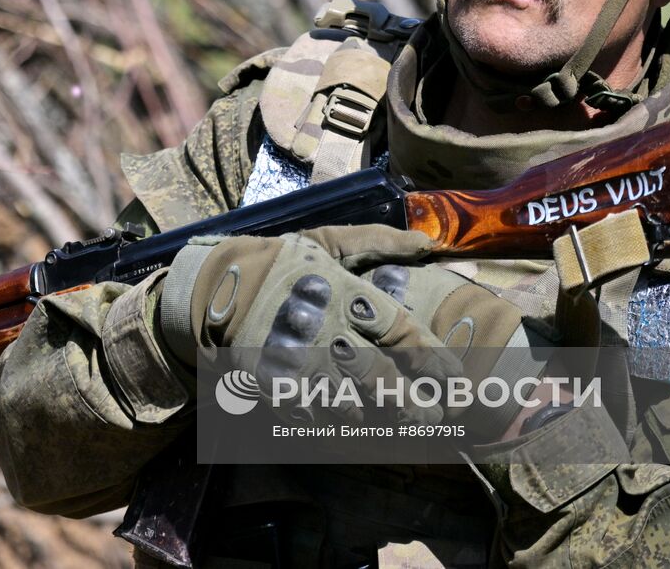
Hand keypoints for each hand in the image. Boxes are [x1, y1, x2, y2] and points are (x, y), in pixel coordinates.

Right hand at [159, 228, 459, 424]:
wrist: (214, 288)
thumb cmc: (281, 262)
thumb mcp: (329, 241)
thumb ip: (379, 242)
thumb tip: (427, 244)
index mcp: (347, 294)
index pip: (403, 333)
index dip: (434, 361)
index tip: (455, 380)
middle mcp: (328, 331)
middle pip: (382, 379)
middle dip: (414, 403)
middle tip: (434, 417)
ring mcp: (300, 363)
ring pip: (351, 404)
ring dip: (379, 419)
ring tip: (401, 426)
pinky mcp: (274, 386)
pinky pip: (313, 416)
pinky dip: (335, 426)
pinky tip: (353, 429)